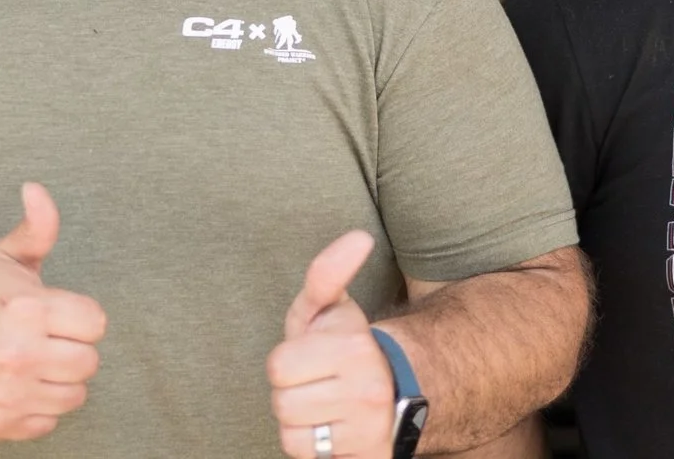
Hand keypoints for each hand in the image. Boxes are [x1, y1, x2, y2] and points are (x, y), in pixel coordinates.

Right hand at [0, 183, 106, 441]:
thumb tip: (36, 190)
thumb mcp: (6, 257)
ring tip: (29, 363)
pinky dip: (37, 407)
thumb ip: (36, 227)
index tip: (54, 315)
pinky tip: (15, 387)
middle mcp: (16, 353)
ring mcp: (6, 393)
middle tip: (41, 340)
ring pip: (74, 395)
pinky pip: (49, 421)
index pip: (96, 323)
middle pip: (89, 362)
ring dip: (57, 380)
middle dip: (70, 350)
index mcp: (26, 308)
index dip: (79, 318)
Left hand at [268, 230, 396, 457]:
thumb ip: (327, 273)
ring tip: (324, 407)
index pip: (278, 367)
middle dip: (292, 393)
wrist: (395, 389)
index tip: (309, 358)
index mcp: (354, 348)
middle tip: (316, 383)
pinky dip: (318, 451)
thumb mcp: (331, 307)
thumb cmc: (347, 345)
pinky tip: (334, 431)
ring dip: (303, 424)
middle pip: (282, 405)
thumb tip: (360, 237)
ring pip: (294, 438)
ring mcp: (370, 432)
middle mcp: (368, 392)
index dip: (288, 361)